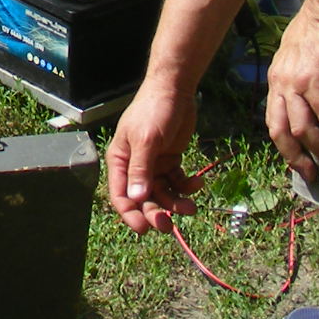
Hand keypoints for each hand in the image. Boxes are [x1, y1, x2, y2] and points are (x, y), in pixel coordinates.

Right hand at [105, 80, 198, 231]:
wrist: (175, 90)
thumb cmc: (153, 110)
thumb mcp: (147, 140)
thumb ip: (141, 169)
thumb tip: (137, 199)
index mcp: (121, 160)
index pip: (121, 194)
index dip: (130, 214)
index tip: (145, 228)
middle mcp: (135, 166)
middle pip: (143, 198)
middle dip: (156, 212)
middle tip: (170, 224)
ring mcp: (154, 164)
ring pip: (163, 193)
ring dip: (176, 202)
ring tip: (192, 206)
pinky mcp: (170, 160)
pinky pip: (177, 182)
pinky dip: (187, 186)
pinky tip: (198, 183)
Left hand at [265, 5, 318, 178]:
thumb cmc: (318, 28)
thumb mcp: (300, 56)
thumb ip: (300, 77)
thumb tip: (310, 95)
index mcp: (276, 81)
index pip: (273, 121)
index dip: (285, 146)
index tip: (299, 164)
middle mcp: (280, 83)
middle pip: (281, 131)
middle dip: (296, 158)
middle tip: (313, 176)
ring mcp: (295, 81)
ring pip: (304, 127)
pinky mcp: (315, 77)